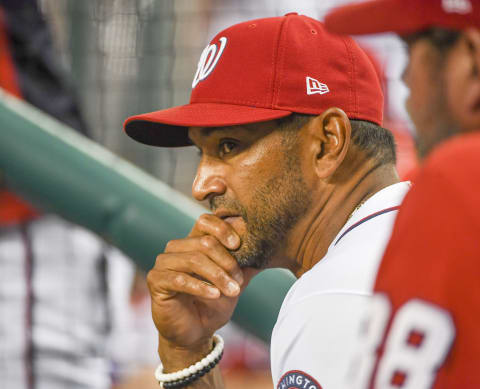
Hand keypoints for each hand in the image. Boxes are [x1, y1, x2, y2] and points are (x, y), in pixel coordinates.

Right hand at [147, 214, 258, 366]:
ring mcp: (163, 263)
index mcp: (193, 242)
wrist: (196, 333)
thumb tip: (265, 246)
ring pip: (194, 260)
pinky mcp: (156, 281)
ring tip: (233, 291)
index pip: (205, 221)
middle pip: (204, 242)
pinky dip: (201, 287)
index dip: (222, 229)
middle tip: (239, 281)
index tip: (238, 245)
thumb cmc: (214, 305)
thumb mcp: (234, 282)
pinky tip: (215, 295)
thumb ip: (245, 264)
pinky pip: (179, 279)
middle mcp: (176, 248)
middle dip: (227, 262)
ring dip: (217, 276)